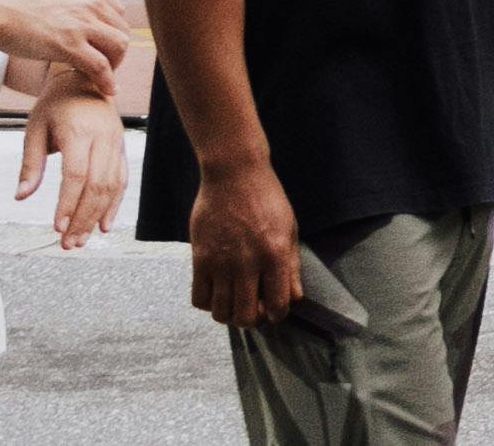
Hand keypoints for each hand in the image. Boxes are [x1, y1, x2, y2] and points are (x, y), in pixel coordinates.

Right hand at [0, 0, 139, 99]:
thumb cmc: (14, 4)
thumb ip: (72, 3)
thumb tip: (77, 22)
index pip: (118, 14)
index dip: (113, 34)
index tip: (105, 48)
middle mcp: (92, 2)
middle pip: (122, 31)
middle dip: (116, 52)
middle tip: (106, 66)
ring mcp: (83, 22)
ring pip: (118, 47)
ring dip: (115, 66)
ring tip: (103, 78)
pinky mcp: (70, 44)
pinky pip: (100, 66)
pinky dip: (107, 80)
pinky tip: (106, 89)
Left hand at [25, 84, 128, 245]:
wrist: (85, 78)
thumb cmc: (55, 105)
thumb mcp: (34, 128)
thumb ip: (30, 163)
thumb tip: (20, 196)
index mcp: (79, 131)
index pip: (76, 174)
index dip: (68, 203)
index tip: (57, 227)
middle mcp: (103, 138)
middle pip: (97, 185)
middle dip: (83, 218)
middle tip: (67, 244)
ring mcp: (116, 143)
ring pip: (111, 186)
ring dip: (96, 216)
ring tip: (80, 240)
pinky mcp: (121, 149)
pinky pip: (122, 180)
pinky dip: (114, 204)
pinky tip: (104, 226)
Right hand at [188, 150, 311, 331]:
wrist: (234, 174)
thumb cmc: (267, 199)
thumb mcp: (290, 229)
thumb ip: (291, 266)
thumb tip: (293, 298)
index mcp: (276, 255)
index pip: (278, 305)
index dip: (277, 315)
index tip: (274, 310)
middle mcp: (248, 263)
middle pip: (246, 317)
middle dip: (252, 320)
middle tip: (253, 308)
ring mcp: (221, 263)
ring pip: (221, 313)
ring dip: (229, 314)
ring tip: (234, 301)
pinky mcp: (200, 259)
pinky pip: (199, 299)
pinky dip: (208, 303)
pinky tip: (217, 291)